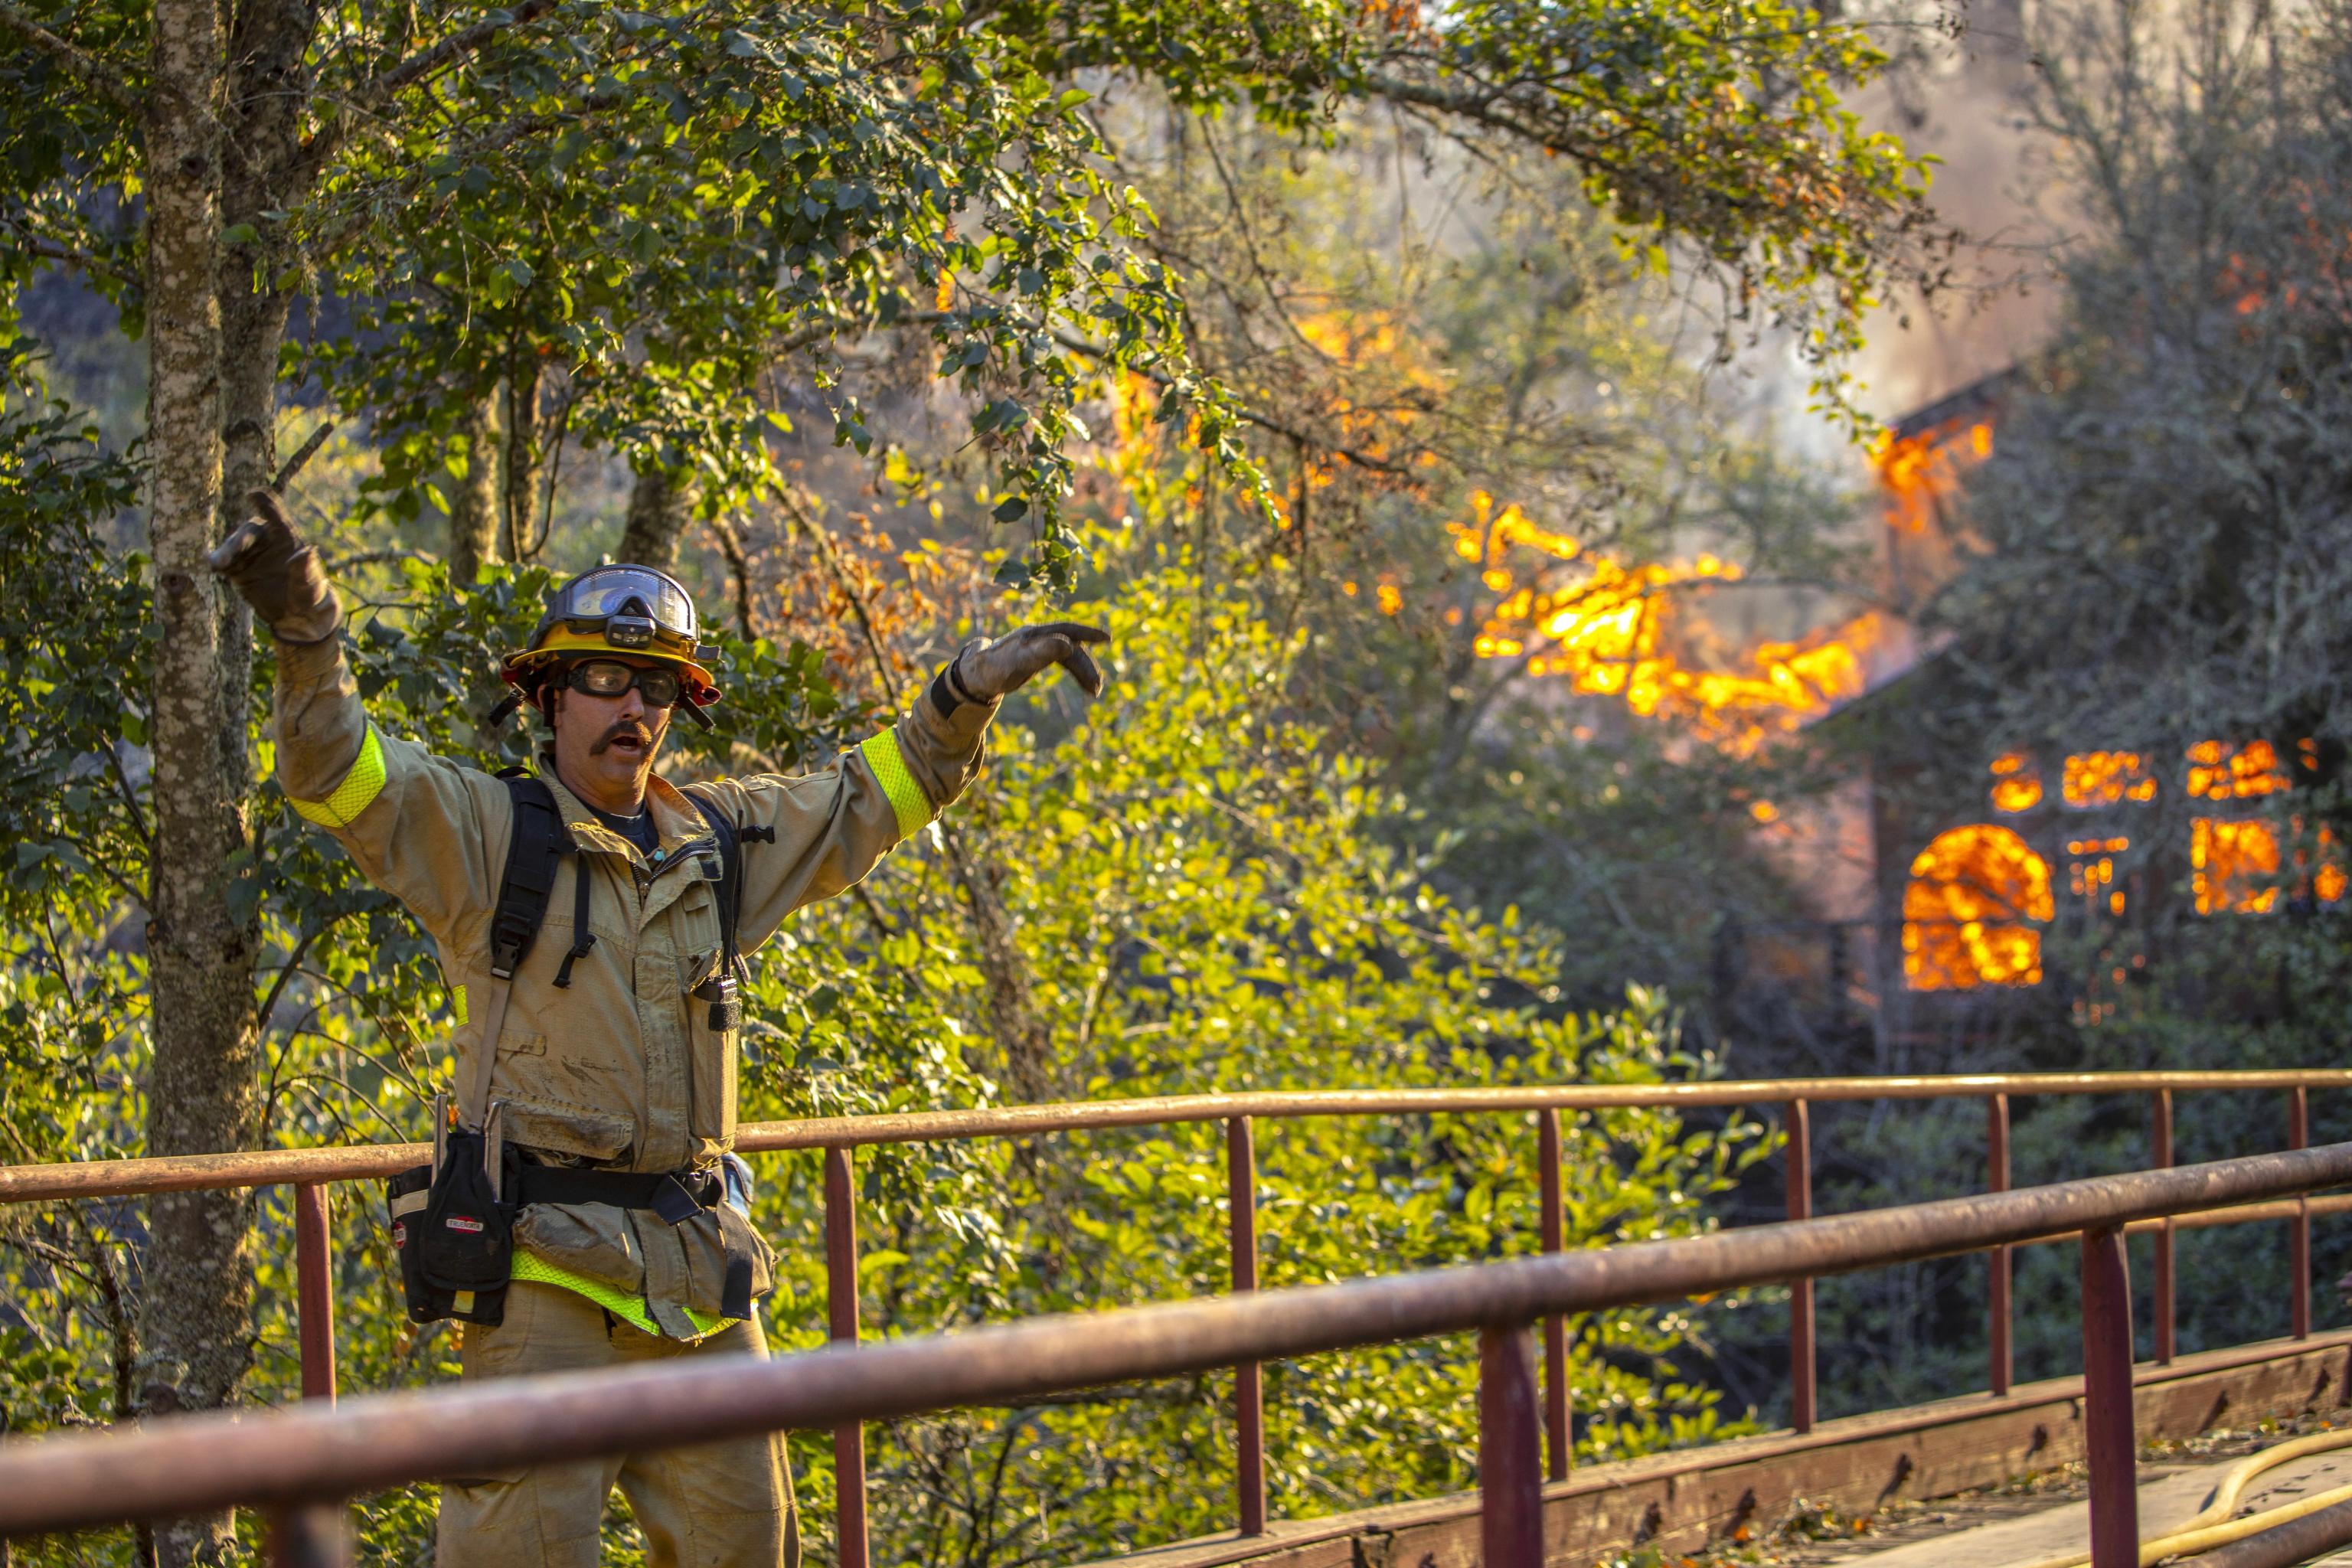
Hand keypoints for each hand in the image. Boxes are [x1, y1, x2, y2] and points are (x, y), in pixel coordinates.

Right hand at [207, 490, 339, 643]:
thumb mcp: (310, 585)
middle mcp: (266, 541)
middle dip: (236, 542)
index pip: (275, 514)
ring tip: (216, 565)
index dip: (265, 503)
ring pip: (233, 546)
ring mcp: (249, 554)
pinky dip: (219, 564)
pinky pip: (225, 563)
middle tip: (226, 557)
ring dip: (224, 553)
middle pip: (248, 533)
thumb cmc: (309, 594)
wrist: (297, 615)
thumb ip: (305, 569)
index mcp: (286, 537)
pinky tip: (215, 568)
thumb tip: (307, 551)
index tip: (253, 494)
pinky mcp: (237, 569)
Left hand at [950, 622, 1108, 700]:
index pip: (1067, 630)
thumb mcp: (1018, 662)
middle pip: (1071, 647)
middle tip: (1096, 688)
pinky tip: (1084, 684)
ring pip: (1070, 656)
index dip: (1087, 633)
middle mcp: (1039, 637)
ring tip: (1094, 691)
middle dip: (1087, 665)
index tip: (1106, 638)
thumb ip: (1042, 653)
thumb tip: (1069, 645)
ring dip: (1084, 672)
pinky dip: (1076, 672)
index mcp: (1035, 634)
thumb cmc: (994, 669)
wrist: (975, 677)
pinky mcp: (1037, 658)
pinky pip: (1064, 662)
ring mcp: (1038, 647)